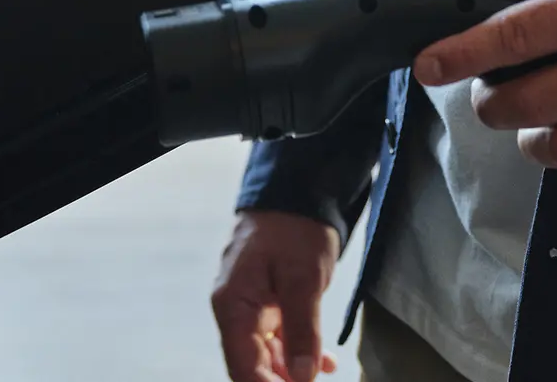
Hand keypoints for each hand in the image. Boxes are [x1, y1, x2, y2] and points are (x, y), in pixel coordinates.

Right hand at [211, 210, 342, 381]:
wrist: (298, 193)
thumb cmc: (295, 229)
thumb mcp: (304, 279)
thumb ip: (302, 330)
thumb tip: (303, 377)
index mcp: (233, 306)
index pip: (243, 367)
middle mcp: (236, 311)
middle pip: (252, 365)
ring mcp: (251, 308)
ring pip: (267, 355)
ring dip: (293, 372)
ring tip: (322, 377)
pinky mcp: (268, 303)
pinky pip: (279, 338)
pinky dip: (300, 352)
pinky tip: (324, 363)